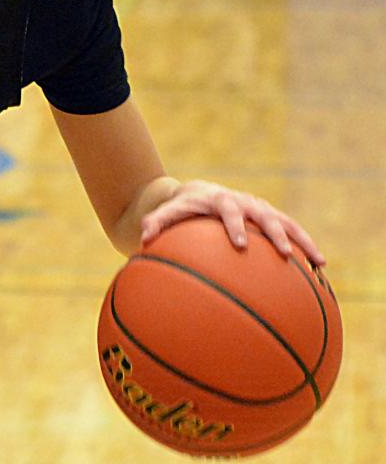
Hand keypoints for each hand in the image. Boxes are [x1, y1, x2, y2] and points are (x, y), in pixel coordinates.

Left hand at [140, 179, 324, 265]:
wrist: (198, 192)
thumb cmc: (181, 207)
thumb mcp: (167, 212)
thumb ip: (155, 223)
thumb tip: (142, 239)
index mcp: (220, 200)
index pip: (229, 211)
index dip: (235, 226)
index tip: (240, 244)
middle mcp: (245, 202)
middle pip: (264, 215)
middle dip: (275, 234)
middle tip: (284, 254)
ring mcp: (261, 209)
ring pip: (286, 222)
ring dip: (303, 241)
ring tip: (319, 263)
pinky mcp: (271, 217)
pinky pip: (292, 231)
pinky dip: (307, 246)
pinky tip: (320, 270)